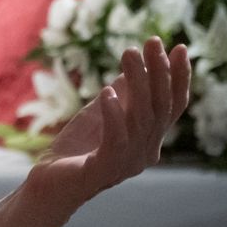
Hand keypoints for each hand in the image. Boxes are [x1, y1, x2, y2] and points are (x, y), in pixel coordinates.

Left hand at [27, 37, 190, 212]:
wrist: (48, 184)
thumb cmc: (75, 149)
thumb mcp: (99, 114)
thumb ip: (119, 95)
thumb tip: (134, 67)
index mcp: (148, 139)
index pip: (172, 106)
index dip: (179, 77)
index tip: (178, 47)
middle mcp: (145, 152)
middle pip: (160, 107)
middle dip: (160, 72)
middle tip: (153, 42)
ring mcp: (127, 163)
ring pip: (141, 118)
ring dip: (137, 83)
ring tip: (129, 54)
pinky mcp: (104, 169)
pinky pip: (115, 138)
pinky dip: (113, 114)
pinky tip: (106, 92)